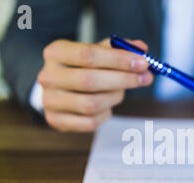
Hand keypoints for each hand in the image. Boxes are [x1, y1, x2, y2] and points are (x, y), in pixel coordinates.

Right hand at [37, 38, 152, 131]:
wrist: (58, 89)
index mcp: (56, 52)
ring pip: (91, 104)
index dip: (119, 60)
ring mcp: (50, 101)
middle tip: (145, 78)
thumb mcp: (95, 52)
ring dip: (115, 97)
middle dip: (123, 80)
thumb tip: (142, 49)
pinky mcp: (56, 120)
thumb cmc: (81, 68)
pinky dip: (105, 114)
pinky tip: (107, 105)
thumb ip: (118, 49)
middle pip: (90, 80)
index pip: (88, 55)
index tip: (143, 63)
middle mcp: (48, 76)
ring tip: (122, 91)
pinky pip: (90, 122)